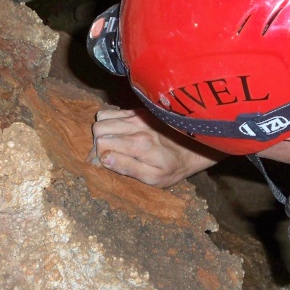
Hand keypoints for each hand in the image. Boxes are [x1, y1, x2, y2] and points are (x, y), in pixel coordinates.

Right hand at [89, 108, 222, 187]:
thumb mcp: (153, 178)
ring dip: (102, 131)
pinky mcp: (138, 111)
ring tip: (111, 143)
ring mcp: (137, 116)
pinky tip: (118, 134)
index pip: (101, 144)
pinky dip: (109, 122)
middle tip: (105, 154)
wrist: (192, 148)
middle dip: (97, 143)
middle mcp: (136, 126)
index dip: (97, 157)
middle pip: (98, 128)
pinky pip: (112, 111)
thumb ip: (127, 167)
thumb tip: (104, 158)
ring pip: (102, 117)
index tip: (103, 165)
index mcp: (140, 144)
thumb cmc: (173, 167)